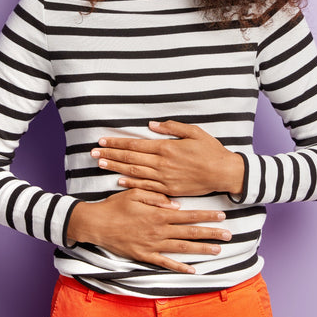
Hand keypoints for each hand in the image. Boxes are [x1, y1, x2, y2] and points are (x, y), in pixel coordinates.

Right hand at [66, 188, 231, 273]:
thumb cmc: (115, 206)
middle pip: (190, 232)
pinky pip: (166, 263)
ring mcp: (153, 245)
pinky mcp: (145, 256)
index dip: (206, 215)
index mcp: (158, 213)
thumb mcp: (135, 193)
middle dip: (211, 232)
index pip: (188, 215)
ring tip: (218, 249)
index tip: (221, 215)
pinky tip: (193, 270)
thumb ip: (157, 198)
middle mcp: (159, 230)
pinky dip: (180, 267)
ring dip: (201, 249)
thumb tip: (177, 205)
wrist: (96, 224)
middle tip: (229, 234)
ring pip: (182, 248)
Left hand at [90, 120, 244, 196]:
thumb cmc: (211, 150)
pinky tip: (119, 180)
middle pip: (130, 158)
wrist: (224, 173)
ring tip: (100, 164)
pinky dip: (131, 184)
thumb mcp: (194, 132)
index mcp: (167, 148)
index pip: (135, 145)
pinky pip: (146, 187)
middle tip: (93, 152)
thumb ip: (172, 128)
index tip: (102, 140)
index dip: (117, 143)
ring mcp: (165, 179)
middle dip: (110, 154)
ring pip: (134, 172)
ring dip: (115, 167)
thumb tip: (151, 125)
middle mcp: (162, 164)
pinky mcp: (170, 190)